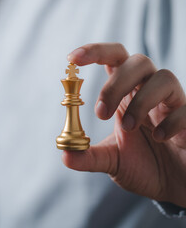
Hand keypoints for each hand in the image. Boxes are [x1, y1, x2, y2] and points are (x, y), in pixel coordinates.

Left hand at [63, 43, 185, 207]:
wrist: (173, 185)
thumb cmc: (143, 166)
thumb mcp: (111, 161)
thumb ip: (88, 157)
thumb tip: (64, 155)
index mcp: (125, 95)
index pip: (113, 59)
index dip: (95, 52)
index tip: (72, 59)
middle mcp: (148, 92)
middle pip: (137, 62)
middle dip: (115, 84)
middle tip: (100, 113)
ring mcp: (172, 104)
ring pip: (164, 77)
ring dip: (141, 100)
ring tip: (129, 127)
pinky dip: (171, 121)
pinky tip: (160, 138)